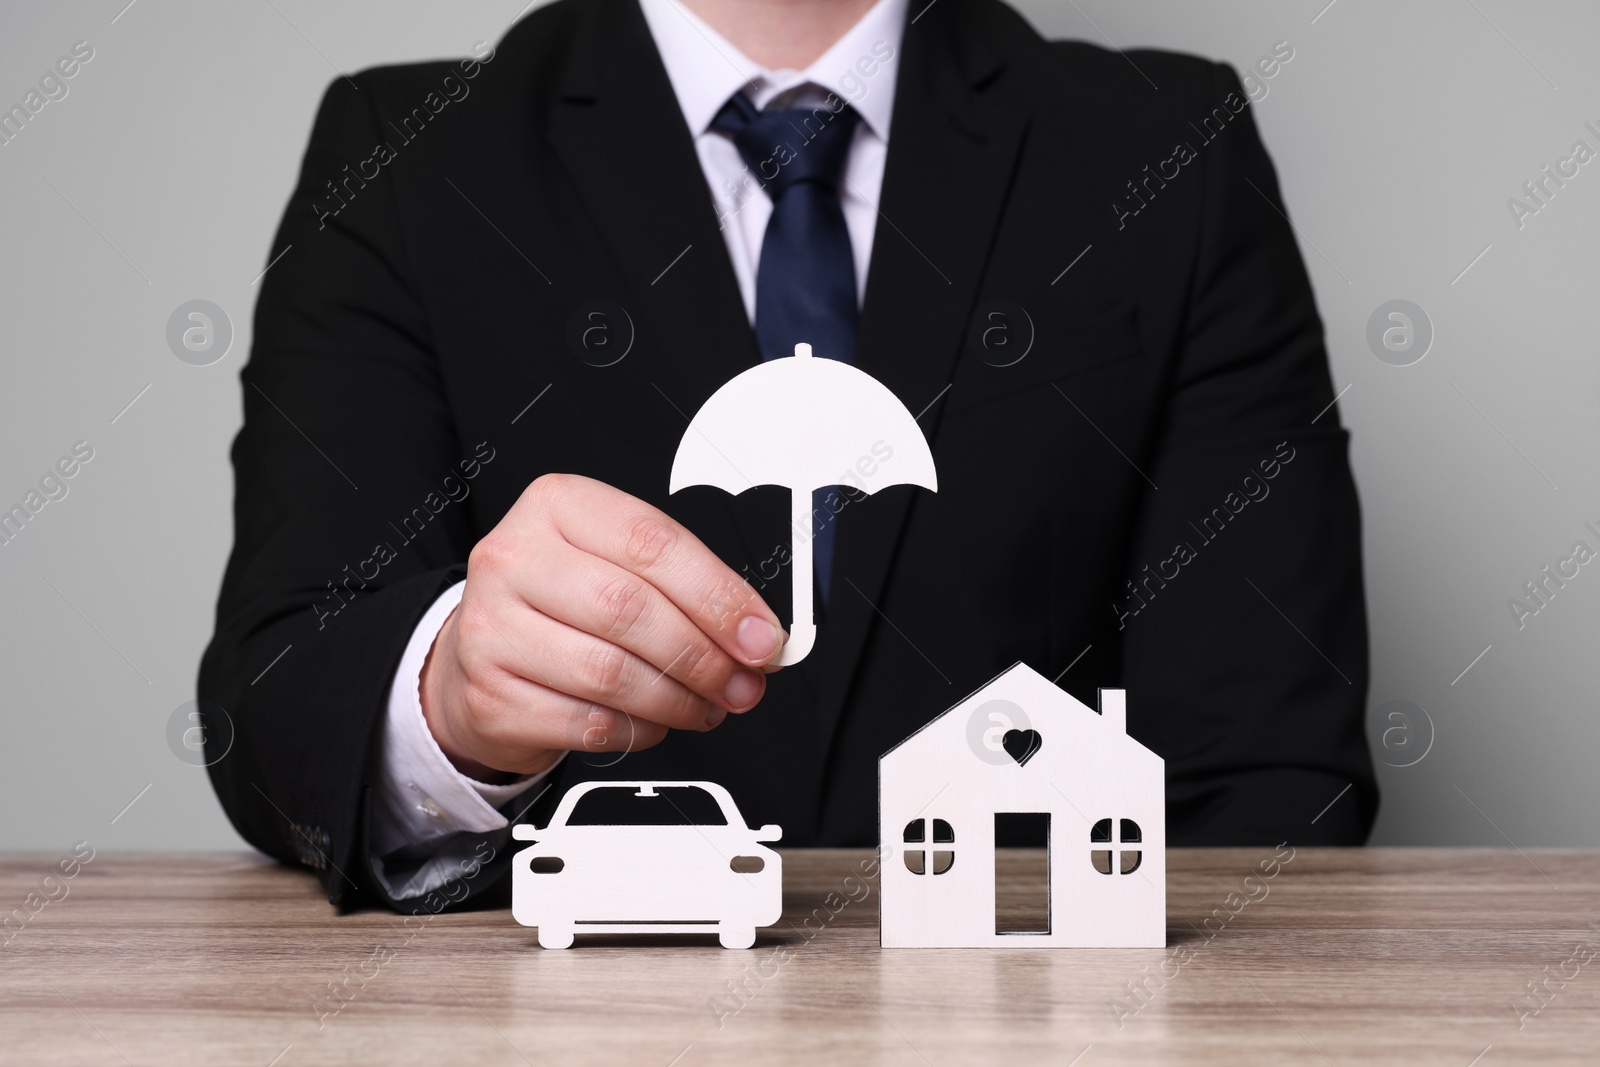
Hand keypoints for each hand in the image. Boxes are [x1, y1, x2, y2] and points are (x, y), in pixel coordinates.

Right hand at [419, 474, 787, 779]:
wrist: (483, 652)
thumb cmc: (562, 602)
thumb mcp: (618, 564)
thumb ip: (686, 588)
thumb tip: (755, 634)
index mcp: (558, 506)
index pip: (652, 544)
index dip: (719, 596)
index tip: (760, 636)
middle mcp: (515, 559)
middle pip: (631, 609)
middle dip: (704, 656)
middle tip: (740, 682)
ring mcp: (492, 628)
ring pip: (610, 673)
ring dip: (677, 700)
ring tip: (704, 705)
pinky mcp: (491, 695)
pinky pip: (588, 723)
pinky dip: (638, 731)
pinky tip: (652, 722)